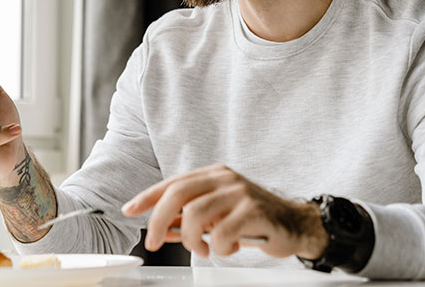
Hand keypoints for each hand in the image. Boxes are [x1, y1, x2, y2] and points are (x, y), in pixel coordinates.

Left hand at [121, 164, 327, 258]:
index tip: (129, 210)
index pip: (172, 182)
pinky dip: (219, 249)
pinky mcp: (253, 210)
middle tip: (154, 242)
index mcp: (213, 175)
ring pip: (195, 214)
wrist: (296, 223)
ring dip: (192, 240)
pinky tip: (229, 248)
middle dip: (158, 220)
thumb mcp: (219, 216)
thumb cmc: (255, 219)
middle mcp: (225, 178)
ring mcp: (239, 192)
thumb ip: (190, 219)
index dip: (147, 197)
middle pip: (178, 194)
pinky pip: (221, 234)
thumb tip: (162, 228)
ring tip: (204, 249)